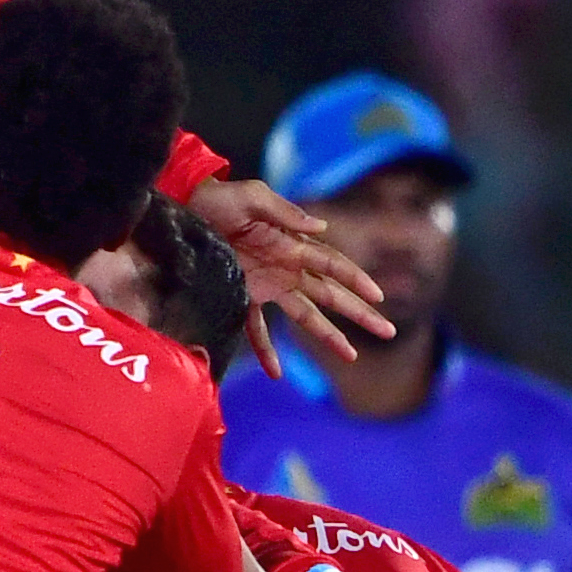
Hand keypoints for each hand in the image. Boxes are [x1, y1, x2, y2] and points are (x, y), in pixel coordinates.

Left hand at [184, 175, 391, 367]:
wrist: (183, 209)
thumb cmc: (218, 199)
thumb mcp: (252, 197)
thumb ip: (285, 213)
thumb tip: (321, 228)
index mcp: (293, 244)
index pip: (334, 265)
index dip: (357, 280)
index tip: (379, 297)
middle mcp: (286, 269)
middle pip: (331, 295)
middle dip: (359, 313)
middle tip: (387, 331)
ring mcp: (266, 286)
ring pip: (306, 316)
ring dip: (329, 336)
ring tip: (352, 356)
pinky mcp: (240, 297)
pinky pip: (256, 329)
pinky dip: (265, 351)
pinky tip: (276, 373)